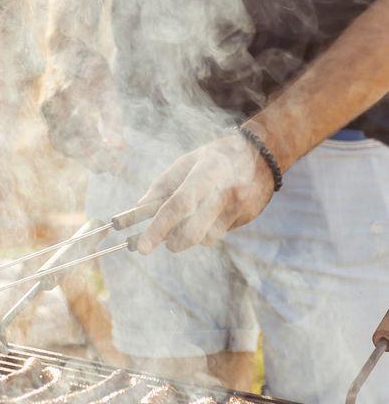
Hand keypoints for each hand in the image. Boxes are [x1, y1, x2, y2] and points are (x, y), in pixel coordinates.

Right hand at [39, 49, 125, 171]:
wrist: (64, 49)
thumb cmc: (89, 65)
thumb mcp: (106, 87)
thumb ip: (111, 118)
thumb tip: (119, 148)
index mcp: (69, 96)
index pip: (85, 135)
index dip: (101, 154)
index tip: (118, 166)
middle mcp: (53, 105)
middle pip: (70, 144)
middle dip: (92, 159)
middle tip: (113, 169)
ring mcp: (46, 109)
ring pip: (61, 142)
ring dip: (82, 156)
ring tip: (103, 164)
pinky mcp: (46, 112)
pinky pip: (57, 135)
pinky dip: (73, 146)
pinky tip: (90, 150)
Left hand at [133, 132, 274, 253]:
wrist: (263, 155)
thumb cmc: (215, 157)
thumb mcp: (186, 162)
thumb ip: (162, 185)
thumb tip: (140, 207)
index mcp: (207, 173)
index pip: (179, 206)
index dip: (159, 228)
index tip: (143, 247)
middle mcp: (226, 193)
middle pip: (193, 231)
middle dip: (173, 242)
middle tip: (164, 242)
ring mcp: (240, 208)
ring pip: (206, 238)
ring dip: (190, 237)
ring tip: (189, 219)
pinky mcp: (248, 218)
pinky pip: (220, 234)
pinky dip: (207, 230)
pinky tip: (210, 213)